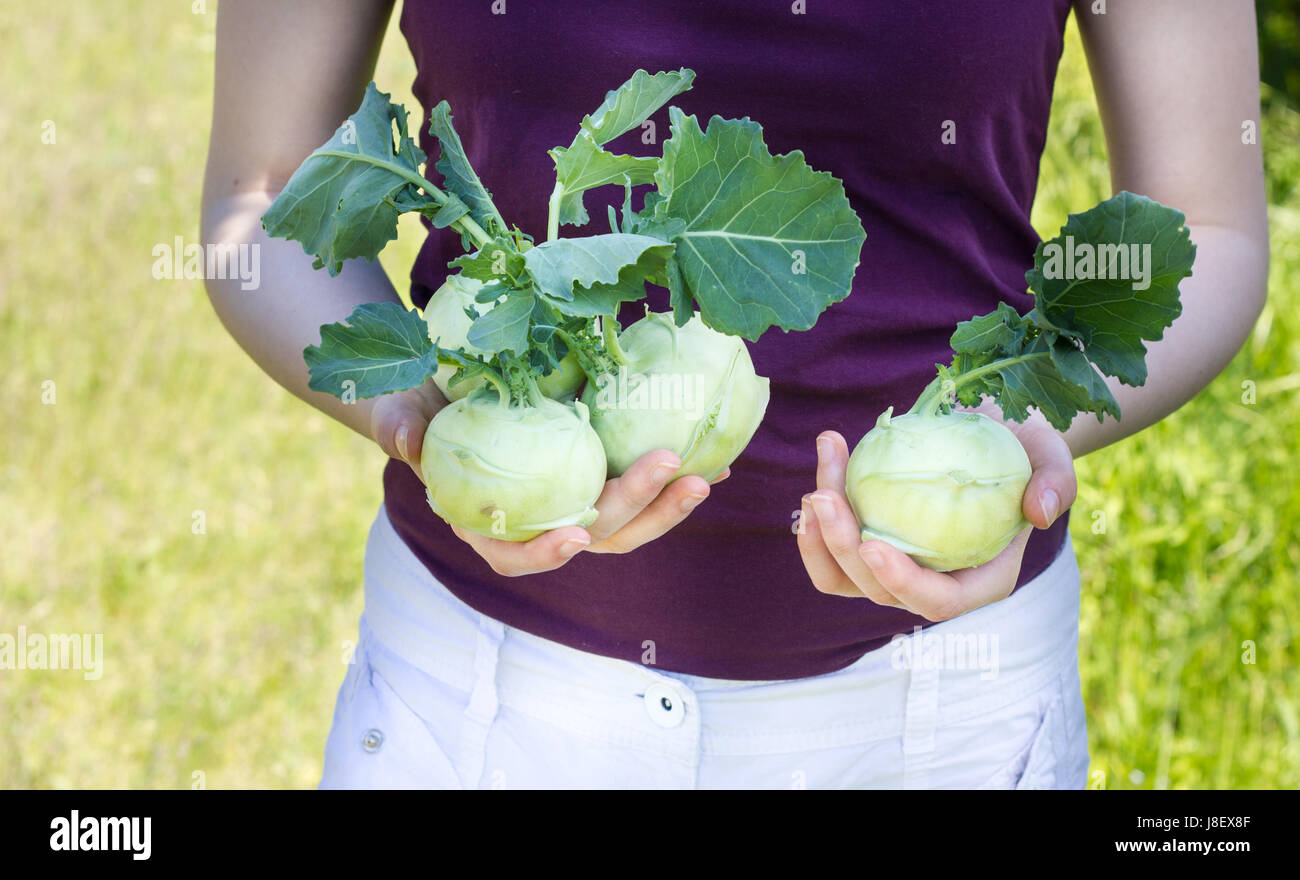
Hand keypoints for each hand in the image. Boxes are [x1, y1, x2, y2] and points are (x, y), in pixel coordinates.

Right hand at [370, 384, 724, 575]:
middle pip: (590, 536)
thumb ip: (399, 428)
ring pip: (625, 523)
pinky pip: (640, 490)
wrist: (445, 389)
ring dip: (666, 506)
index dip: (543, 555)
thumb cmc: (418, 407)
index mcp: (486, 523)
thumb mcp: (399, 412)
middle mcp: (536, 524)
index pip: (512, 556)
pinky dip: (673, 483)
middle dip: (633, 509)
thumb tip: (408, 442)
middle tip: (671, 470)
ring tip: (704, 478)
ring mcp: (572, 504)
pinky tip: (714, 463)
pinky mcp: (597, 480)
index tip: (574, 536)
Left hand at [797, 411, 1075, 620]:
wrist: (987, 434)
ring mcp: (896, 569)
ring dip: (817, 539)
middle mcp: (932, 584)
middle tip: (824, 494)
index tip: (873, 543)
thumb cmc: (1023, 448)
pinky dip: (815, 523)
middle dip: (842, 548)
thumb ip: (1056, 482)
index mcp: (980, 581)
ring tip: (816, 487)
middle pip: (877, 591)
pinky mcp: (869, 545)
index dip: (902, 582)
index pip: (938, 601)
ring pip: (843, 577)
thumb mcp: (1051, 456)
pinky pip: (830, 552)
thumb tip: (1040, 512)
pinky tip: (821, 475)